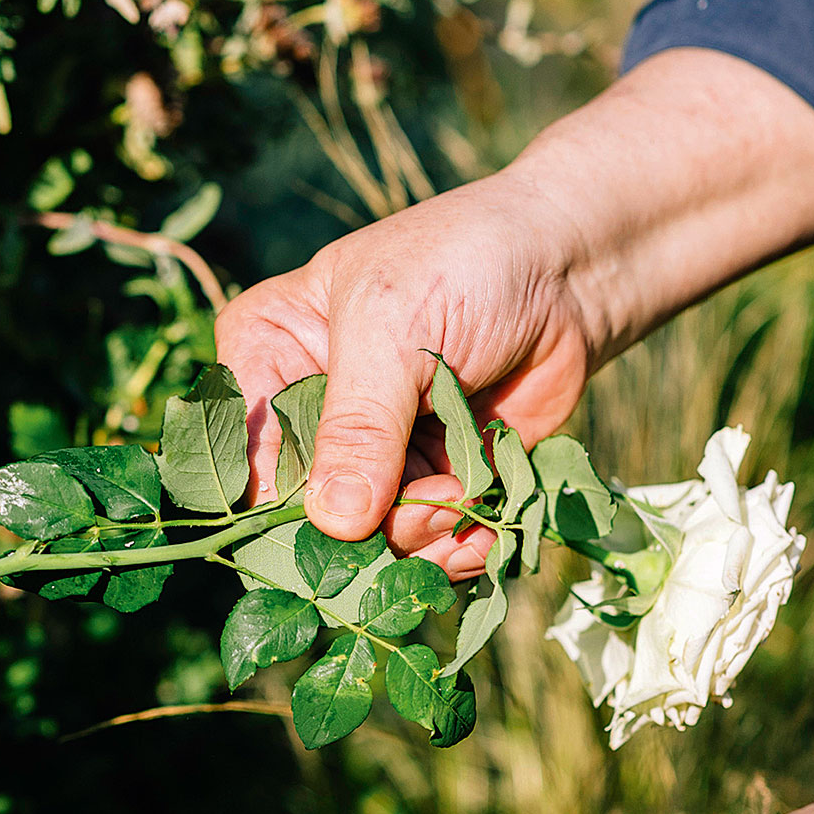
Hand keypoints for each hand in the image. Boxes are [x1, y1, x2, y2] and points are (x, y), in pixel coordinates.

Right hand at [218, 171, 591, 580]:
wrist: (567, 268)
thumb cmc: (465, 265)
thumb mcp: (395, 331)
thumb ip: (359, 427)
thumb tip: (333, 522)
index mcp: (267, 353)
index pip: (246, 455)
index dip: (285, 506)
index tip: (345, 524)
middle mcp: (308, 409)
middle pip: (305, 513)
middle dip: (367, 527)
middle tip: (432, 502)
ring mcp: (371, 450)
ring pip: (368, 539)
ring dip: (420, 537)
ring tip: (466, 497)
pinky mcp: (428, 476)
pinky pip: (423, 544)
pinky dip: (453, 549)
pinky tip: (481, 531)